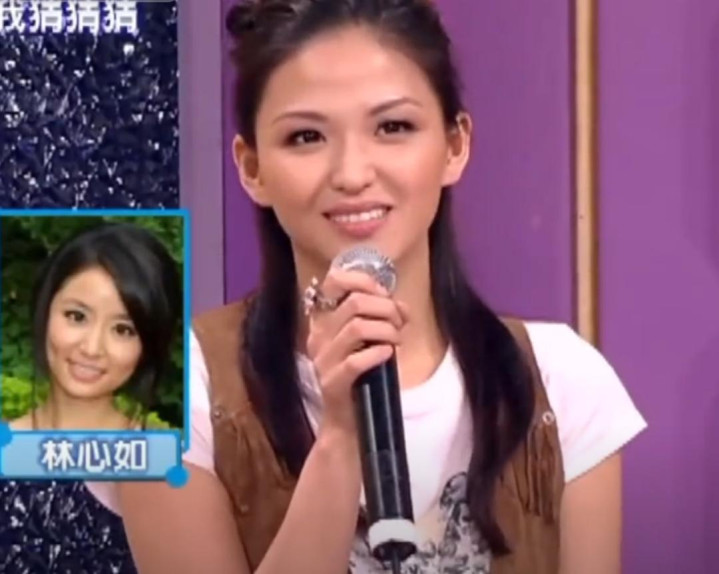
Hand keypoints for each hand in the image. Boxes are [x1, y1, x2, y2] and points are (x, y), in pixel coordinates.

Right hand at [306, 267, 408, 437]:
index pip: (333, 281)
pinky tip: (388, 355)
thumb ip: (382, 318)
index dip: (364, 281)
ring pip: (356, 327)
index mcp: (324, 320)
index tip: (384, 295)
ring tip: (397, 340)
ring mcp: (322, 359)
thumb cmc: (363, 379)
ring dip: (386, 330)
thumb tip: (401, 305)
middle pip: (354, 302)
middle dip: (386, 308)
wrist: (350, 424)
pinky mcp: (331, 382)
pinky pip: (356, 360)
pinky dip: (379, 353)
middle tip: (399, 323)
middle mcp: (318, 336)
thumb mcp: (371, 341)